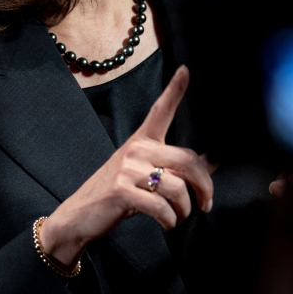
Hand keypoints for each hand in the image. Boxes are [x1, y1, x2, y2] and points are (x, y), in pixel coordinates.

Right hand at [40, 66, 213, 266]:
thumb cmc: (118, 194)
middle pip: (187, 160)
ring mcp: (128, 169)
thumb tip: (212, 162)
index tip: (186, 70)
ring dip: (184, 210)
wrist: (79, 215)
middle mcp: (136, 149)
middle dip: (204, 186)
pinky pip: (162, 207)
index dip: (174, 90)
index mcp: (142, 141)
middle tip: (206, 204)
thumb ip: (176, 168)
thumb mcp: (146, 175)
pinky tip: (167, 223)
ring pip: (177, 188)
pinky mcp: (123, 191)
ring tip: (178, 217)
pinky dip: (170, 221)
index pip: (160, 111)